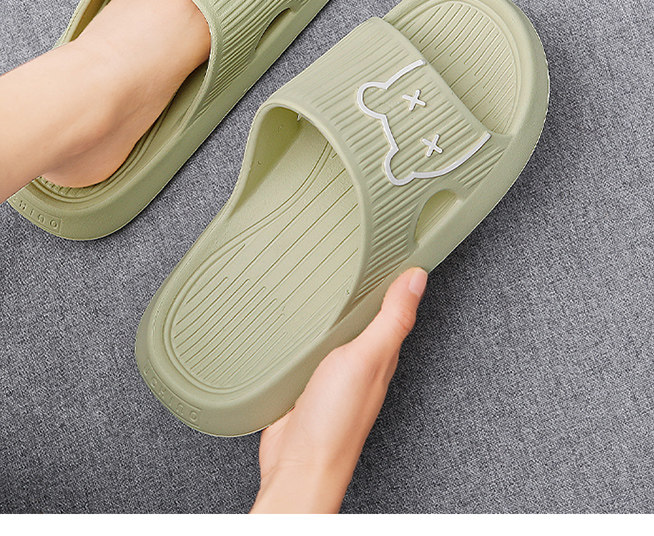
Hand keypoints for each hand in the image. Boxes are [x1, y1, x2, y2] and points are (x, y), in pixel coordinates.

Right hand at [251, 267, 427, 512]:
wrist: (296, 463)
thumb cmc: (335, 422)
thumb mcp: (367, 358)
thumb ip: (391, 319)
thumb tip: (417, 279)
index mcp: (380, 355)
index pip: (393, 309)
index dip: (395, 280)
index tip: (394, 250)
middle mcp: (358, 363)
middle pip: (363, 318)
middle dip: (361, 289)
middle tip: (358, 255)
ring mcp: (330, 373)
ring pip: (335, 331)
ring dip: (332, 310)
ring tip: (328, 280)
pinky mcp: (304, 380)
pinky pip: (308, 348)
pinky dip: (306, 331)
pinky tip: (298, 322)